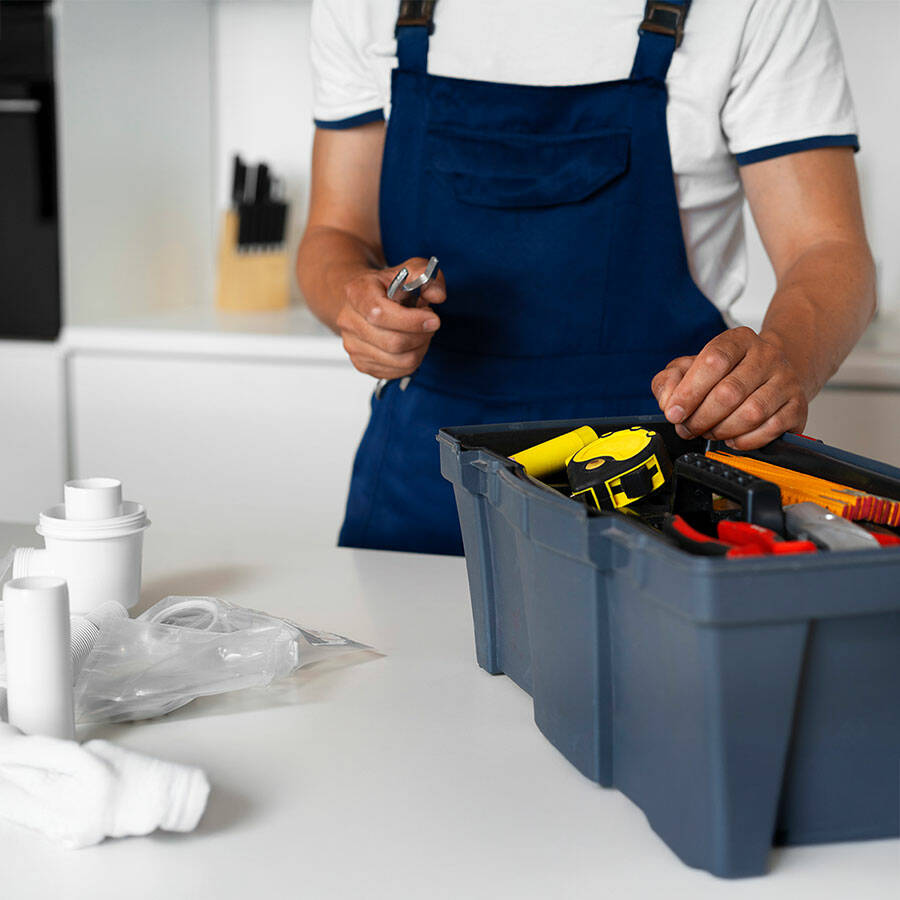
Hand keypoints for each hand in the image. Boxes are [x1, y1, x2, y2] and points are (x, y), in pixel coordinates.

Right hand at [336, 257, 445, 379]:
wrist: (365, 299)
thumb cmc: (387, 286)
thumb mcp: (409, 270)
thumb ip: (426, 275)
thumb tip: (437, 294)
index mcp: (356, 292)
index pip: (380, 314)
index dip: (411, 321)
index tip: (433, 319)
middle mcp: (349, 320)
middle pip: (392, 342)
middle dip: (421, 336)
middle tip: (429, 324)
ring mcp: (352, 345)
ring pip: (398, 360)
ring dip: (420, 349)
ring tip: (421, 333)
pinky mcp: (361, 363)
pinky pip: (396, 372)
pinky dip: (412, 361)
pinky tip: (411, 345)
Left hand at [651, 326, 808, 449]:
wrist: (771, 376)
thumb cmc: (726, 374)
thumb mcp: (691, 368)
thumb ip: (670, 380)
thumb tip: (669, 403)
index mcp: (738, 340)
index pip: (714, 360)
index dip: (689, 391)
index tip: (674, 412)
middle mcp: (767, 356)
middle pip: (729, 392)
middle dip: (701, 418)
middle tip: (688, 428)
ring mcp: (786, 381)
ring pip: (750, 414)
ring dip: (722, 431)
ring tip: (710, 431)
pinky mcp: (798, 407)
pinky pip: (769, 431)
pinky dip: (745, 441)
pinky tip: (733, 437)